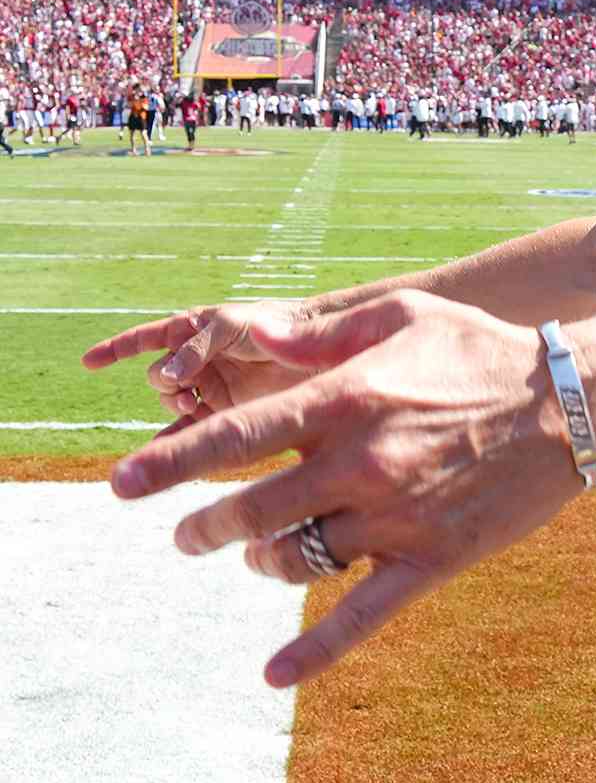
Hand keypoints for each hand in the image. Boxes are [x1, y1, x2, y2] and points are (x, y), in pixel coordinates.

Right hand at [82, 299, 317, 422]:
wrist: (318, 350)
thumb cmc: (275, 325)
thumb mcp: (232, 325)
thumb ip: (197, 346)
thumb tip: (166, 373)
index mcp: (194, 332)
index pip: (148, 338)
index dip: (118, 348)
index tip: (89, 362)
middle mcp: (197, 360)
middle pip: (158, 377)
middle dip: (164, 380)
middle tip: (185, 383)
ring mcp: (210, 387)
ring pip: (172, 403)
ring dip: (173, 406)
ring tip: (189, 404)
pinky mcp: (226, 411)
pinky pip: (191, 428)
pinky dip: (175, 442)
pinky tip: (158, 457)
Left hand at [106, 290, 579, 688]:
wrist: (571, 405)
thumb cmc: (482, 350)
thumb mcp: (401, 316)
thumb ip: (321, 334)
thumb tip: (253, 336)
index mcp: (346, 398)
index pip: (234, 436)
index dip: (169, 463)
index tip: (122, 484)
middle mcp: (360, 461)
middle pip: (250, 510)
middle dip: (202, 528)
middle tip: (188, 534)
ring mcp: (396, 515)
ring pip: (296, 560)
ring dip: (257, 566)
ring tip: (251, 559)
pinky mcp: (432, 557)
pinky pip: (361, 617)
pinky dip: (313, 652)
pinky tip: (273, 676)